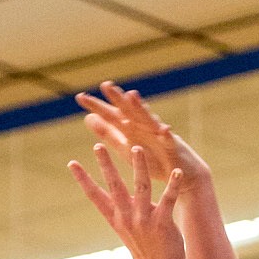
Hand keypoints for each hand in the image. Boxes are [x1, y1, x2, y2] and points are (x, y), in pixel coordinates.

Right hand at [69, 143, 184, 258]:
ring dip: (139, 167)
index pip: (95, 196)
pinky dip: (172, 185)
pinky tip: (176, 171)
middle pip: (114, 187)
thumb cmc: (145, 249)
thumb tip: (121, 188)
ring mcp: (144, 220)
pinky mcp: (162, 223)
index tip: (71, 163)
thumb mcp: (129, 227)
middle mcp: (127, 217)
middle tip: (98, 146)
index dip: (83, 180)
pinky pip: (167, 200)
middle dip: (106, 166)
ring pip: (141, 188)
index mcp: (116, 218)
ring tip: (137, 148)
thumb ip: (126, 207)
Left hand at [76, 81, 209, 190]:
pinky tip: (164, 129)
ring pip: (149, 120)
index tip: (80, 97)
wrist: (179, 173)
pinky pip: (170, 141)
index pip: (111, 115)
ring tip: (132, 96)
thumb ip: (109, 133)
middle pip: (128, 111)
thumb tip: (89, 119)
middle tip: (105, 85)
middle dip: (118, 99)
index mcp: (130, 129)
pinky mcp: (173, 147)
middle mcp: (143, 127)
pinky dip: (167, 135)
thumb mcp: (126, 146)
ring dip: (142, 109)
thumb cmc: (152, 158)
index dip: (97, 107)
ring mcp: (159, 135)